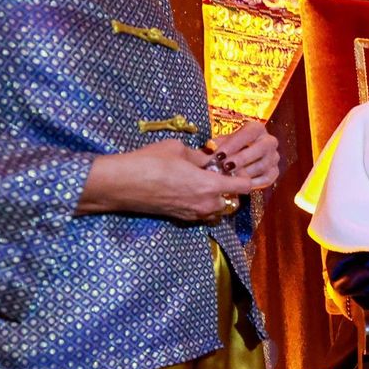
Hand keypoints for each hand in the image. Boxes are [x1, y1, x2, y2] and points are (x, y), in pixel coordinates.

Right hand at [77, 139, 255, 221]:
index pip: (242, 186)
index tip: (244, 171)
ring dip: (217, 199)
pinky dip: (202, 205)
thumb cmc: (151, 162)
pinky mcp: (180, 218)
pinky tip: (190, 192)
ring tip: (206, 184)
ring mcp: (193, 214)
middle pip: (231, 201)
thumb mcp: (178, 149)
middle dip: (230, 190)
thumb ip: (198, 157)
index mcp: (210, 185)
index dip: (246, 178)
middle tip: (222, 175)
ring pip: (216, 210)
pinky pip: (201, 214)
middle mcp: (205, 204)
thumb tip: (206, 160)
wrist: (122, 184)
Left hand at [204, 119, 279, 189]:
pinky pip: (267, 178)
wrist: (239, 160)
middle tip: (226, 167)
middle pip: (262, 148)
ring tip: (231, 177)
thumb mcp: (223, 143)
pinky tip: (241, 185)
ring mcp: (273, 157)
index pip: (250, 132)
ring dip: (247, 172)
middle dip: (243, 158)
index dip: (235, 143)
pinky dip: (254, 182)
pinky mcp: (274, 171)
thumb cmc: (229, 149)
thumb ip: (217, 144)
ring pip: (264, 165)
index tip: (220, 154)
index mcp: (257, 129)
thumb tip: (209, 148)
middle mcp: (269, 141)